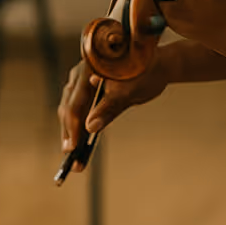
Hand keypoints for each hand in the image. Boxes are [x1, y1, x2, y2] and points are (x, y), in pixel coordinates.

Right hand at [57, 54, 170, 171]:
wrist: (157, 66)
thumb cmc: (144, 74)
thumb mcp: (128, 93)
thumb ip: (108, 108)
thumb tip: (90, 127)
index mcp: (88, 69)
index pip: (74, 102)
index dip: (72, 127)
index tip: (72, 148)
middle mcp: (81, 75)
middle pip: (68, 107)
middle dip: (69, 133)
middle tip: (70, 157)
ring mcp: (82, 83)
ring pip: (70, 111)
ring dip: (71, 133)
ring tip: (73, 158)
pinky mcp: (87, 93)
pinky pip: (79, 111)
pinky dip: (79, 128)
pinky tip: (80, 145)